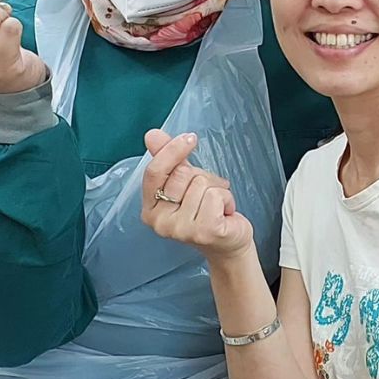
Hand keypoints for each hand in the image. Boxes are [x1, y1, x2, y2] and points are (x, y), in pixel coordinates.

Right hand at [141, 129, 253, 260]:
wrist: (228, 243)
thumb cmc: (205, 211)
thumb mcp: (185, 182)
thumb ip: (169, 159)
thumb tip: (152, 135)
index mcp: (150, 209)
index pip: (154, 172)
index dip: (171, 151)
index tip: (189, 138)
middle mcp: (160, 222)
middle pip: (182, 174)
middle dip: (201, 176)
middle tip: (208, 193)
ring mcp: (181, 230)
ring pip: (201, 183)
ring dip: (216, 189)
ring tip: (216, 205)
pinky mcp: (204, 231)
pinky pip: (216, 195)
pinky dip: (227, 198)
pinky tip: (224, 213)